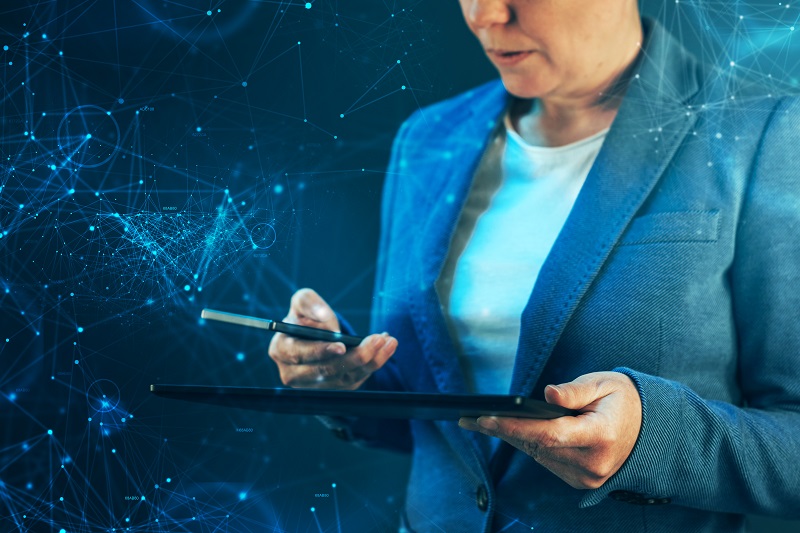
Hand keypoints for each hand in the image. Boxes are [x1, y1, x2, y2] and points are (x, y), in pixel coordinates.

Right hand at [267, 288, 397, 389]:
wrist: (313, 332)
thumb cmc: (305, 315)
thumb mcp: (303, 301)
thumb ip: (309, 302)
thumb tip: (325, 319)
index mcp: (281, 350)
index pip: (300, 354)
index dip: (321, 351)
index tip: (341, 345)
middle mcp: (294, 374)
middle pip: (326, 370)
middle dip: (355, 356)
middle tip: (378, 340)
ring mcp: (313, 385)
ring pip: (345, 378)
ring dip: (371, 361)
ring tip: (388, 341)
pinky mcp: (332, 388)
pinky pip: (354, 380)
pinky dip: (372, 365)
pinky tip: (386, 349)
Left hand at [459, 372, 641, 488]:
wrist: (651, 430)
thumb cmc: (623, 400)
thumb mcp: (604, 383)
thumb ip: (575, 390)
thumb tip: (548, 394)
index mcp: (601, 434)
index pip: (550, 433)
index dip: (515, 426)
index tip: (487, 417)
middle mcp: (593, 462)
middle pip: (538, 446)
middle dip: (503, 430)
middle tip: (471, 418)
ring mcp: (587, 476)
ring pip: (539, 455)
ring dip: (512, 438)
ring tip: (481, 422)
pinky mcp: (581, 481)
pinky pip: (547, 461)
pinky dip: (529, 445)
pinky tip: (508, 431)